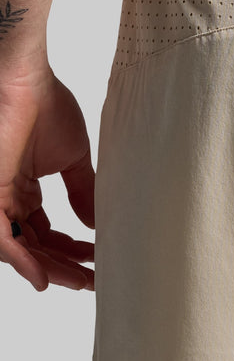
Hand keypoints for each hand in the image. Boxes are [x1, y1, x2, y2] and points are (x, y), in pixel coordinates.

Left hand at [0, 54, 94, 290]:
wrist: (26, 79)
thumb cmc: (45, 105)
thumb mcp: (74, 159)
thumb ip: (83, 192)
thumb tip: (97, 223)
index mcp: (22, 188)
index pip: (45, 232)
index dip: (71, 250)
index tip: (97, 259)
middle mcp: (6, 197)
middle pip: (33, 246)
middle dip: (63, 267)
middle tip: (91, 281)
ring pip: (17, 249)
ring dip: (47, 269)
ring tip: (78, 281)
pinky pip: (0, 237)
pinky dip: (21, 261)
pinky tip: (44, 276)